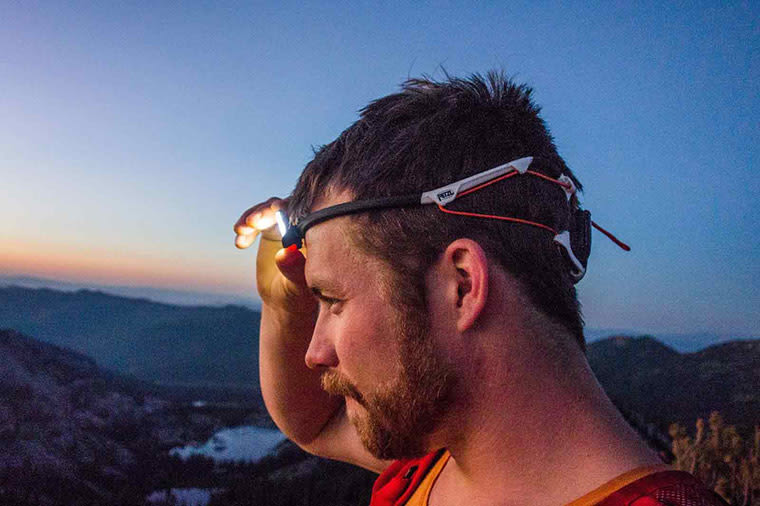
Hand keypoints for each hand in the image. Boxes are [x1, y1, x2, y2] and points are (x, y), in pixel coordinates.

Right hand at [234, 198, 315, 313]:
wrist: (285, 299)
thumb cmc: (298, 294)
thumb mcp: (297, 286)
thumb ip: (294, 269)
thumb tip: (285, 253)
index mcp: (319, 233)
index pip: (307, 213)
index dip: (290, 211)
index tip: (275, 213)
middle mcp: (304, 224)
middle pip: (286, 206)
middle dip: (267, 211)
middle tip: (251, 222)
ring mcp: (287, 224)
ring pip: (269, 209)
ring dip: (253, 216)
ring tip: (240, 230)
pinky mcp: (271, 227)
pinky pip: (256, 219)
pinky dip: (246, 228)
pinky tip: (240, 244)